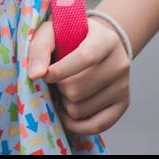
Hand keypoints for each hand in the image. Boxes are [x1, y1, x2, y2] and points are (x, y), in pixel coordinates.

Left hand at [27, 14, 130, 134]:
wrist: (95, 46)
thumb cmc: (69, 38)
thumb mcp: (52, 32)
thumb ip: (40, 48)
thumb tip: (35, 75)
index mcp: (106, 39)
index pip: (85, 58)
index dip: (60, 71)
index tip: (45, 75)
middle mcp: (120, 63)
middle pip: (78, 89)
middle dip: (59, 88)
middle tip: (56, 81)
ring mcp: (123, 86)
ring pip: (81, 109)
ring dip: (63, 104)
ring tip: (63, 91)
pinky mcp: (123, 104)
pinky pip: (96, 126)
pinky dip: (74, 124)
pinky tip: (66, 110)